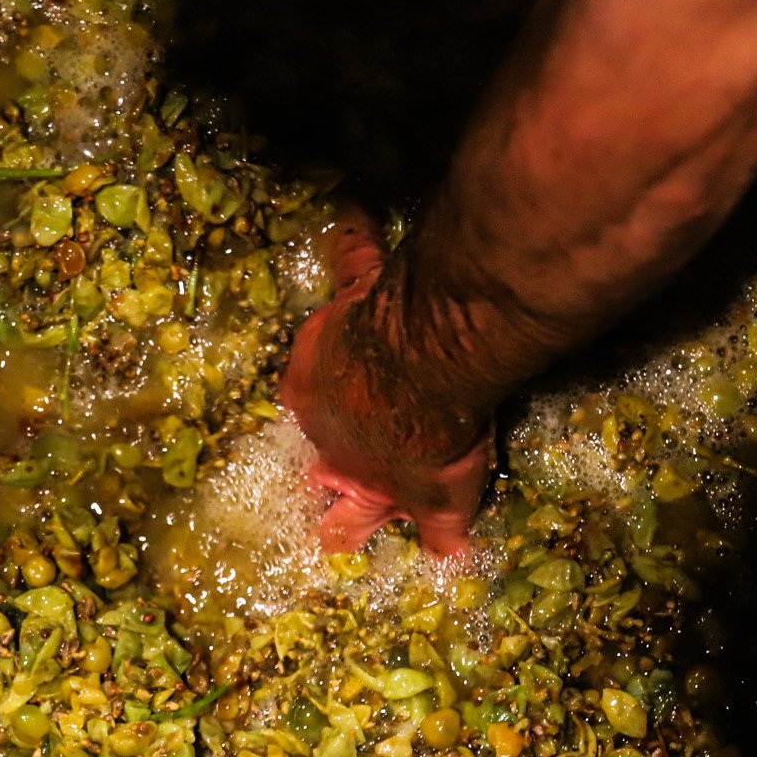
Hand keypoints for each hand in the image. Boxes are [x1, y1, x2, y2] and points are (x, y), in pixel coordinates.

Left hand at [280, 211, 494, 554]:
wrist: (418, 362)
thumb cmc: (378, 318)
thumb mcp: (357, 275)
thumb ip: (353, 247)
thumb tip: (350, 197)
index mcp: (310, 391)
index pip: (305, 400)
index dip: (316, 408)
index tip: (321, 413)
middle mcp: (335, 443)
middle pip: (321, 468)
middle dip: (321, 481)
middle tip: (316, 500)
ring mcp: (375, 479)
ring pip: (352, 517)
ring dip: (348, 530)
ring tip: (338, 547)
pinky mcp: (428, 501)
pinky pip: (438, 533)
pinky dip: (445, 544)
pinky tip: (451, 559)